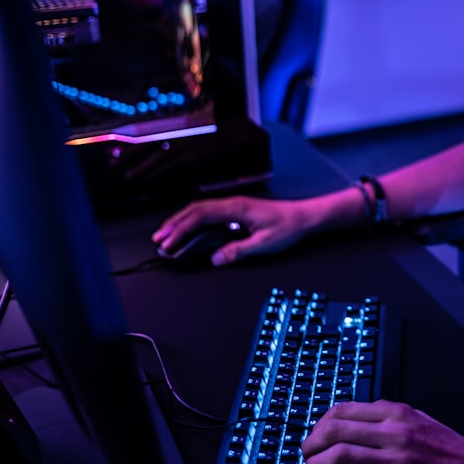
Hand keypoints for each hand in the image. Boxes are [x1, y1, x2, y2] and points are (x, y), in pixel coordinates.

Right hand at [152, 195, 310, 265]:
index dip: (181, 229)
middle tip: (159, 240)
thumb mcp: (264, 244)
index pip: (200, 216)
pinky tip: (189, 231)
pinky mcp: (236, 212)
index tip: (170, 242)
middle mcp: (232, 204)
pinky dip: (194, 222)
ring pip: (200, 210)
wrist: (304, 217)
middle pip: (195, 210)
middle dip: (174, 224)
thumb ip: (239, 251)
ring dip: (182, 222)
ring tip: (167, 236)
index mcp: (236, 208)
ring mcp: (234, 207)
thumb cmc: (288, 226)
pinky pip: (209, 214)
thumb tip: (215, 259)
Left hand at [302, 400, 463, 463]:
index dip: (321, 423)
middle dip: (312, 443)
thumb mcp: (416, 417)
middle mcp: (393, 432)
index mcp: (396, 413)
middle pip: (336, 430)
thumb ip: (386, 414)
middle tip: (306, 453)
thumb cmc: (444, 446)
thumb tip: (352, 416)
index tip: (315, 434)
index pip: (344, 410)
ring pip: (340, 455)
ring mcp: (393, 458)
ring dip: (318, 463)